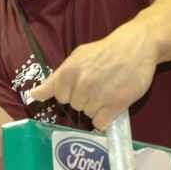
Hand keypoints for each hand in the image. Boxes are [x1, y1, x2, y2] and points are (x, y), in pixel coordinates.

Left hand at [30, 21, 157, 129]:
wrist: (136, 46)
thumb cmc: (104, 51)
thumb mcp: (76, 57)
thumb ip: (55, 78)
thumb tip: (34, 96)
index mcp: (68, 72)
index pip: (60, 97)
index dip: (70, 92)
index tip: (81, 84)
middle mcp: (82, 85)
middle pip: (75, 106)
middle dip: (85, 98)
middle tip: (99, 84)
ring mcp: (99, 96)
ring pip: (88, 115)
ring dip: (97, 107)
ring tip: (108, 90)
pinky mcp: (116, 104)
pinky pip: (100, 123)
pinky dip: (105, 118)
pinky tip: (112, 104)